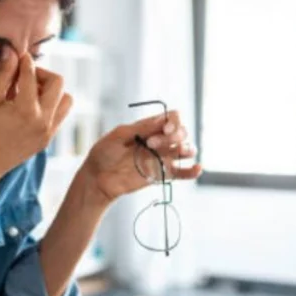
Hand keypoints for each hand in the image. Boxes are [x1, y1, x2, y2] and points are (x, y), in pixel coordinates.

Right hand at [0, 48, 72, 194]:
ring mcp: (48, 132)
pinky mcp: (47, 140)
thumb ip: (4, 76)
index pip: (32, 75)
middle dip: (42, 74)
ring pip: (65, 100)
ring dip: (51, 91)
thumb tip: (12, 52)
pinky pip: (60, 115)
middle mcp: (43, 121)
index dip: (24, 62)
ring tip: (30, 93)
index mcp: (26, 110)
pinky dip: (51, 105)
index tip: (19, 56)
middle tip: (24, 77)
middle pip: (58, 83)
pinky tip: (30, 106)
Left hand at [82, 110, 201, 202]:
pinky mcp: (163, 174)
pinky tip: (197, 168)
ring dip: (186, 148)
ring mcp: (163, 157)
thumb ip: (140, 128)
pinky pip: (183, 173)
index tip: (165, 129)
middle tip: (151, 144)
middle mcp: (160, 140)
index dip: (173, 121)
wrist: (98, 177)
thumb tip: (162, 119)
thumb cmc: (104, 153)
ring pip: (186, 149)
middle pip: (181, 132)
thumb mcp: (118, 135)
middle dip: (172, 136)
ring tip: (179, 152)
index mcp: (150, 127)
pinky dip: (192, 171)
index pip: (172, 118)